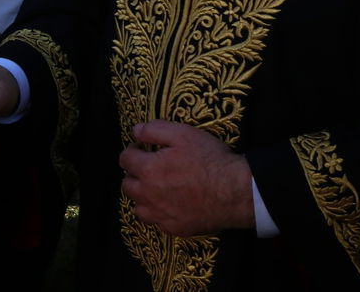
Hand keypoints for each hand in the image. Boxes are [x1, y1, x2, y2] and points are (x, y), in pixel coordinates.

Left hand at [119, 120, 253, 235]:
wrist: (235, 192)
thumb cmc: (210, 160)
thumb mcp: (183, 134)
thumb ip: (154, 130)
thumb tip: (135, 131)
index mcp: (149, 170)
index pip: (125, 160)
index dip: (131, 151)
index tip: (140, 149)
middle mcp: (149, 195)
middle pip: (127, 185)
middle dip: (133, 174)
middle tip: (147, 168)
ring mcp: (161, 215)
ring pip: (138, 207)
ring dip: (142, 196)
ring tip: (155, 188)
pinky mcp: (175, 228)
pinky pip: (156, 222)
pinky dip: (158, 213)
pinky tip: (169, 204)